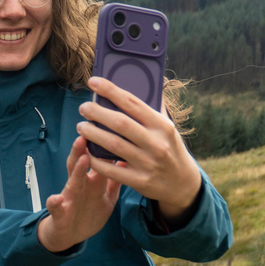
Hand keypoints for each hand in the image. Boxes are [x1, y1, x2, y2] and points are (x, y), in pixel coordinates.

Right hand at [37, 135, 120, 252]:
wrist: (68, 235)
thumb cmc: (88, 212)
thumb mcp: (105, 197)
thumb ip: (114, 180)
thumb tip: (126, 162)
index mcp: (91, 182)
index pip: (96, 160)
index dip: (101, 147)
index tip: (107, 131)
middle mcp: (79, 186)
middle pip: (80, 164)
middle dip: (83, 150)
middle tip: (87, 134)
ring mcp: (68, 197)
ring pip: (72, 181)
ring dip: (76, 170)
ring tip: (80, 159)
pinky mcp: (59, 212)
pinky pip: (56, 207)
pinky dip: (54, 202)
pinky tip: (55, 199)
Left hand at [76, 77, 201, 227]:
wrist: (183, 183)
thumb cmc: (169, 148)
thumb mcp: (167, 127)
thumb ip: (152, 108)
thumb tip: (140, 83)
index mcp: (162, 125)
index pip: (132, 102)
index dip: (110, 90)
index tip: (93, 82)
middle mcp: (156, 143)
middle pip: (120, 123)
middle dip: (97, 113)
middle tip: (83, 108)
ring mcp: (148, 163)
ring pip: (113, 144)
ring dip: (92, 133)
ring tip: (81, 126)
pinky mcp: (139, 180)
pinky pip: (111, 169)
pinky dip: (95, 159)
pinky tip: (86, 150)